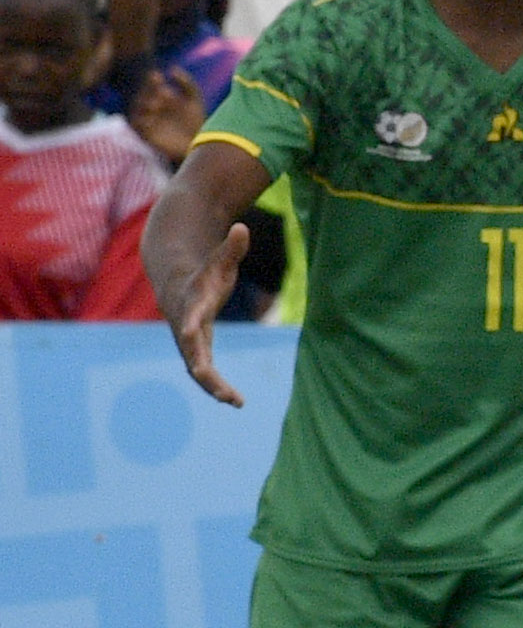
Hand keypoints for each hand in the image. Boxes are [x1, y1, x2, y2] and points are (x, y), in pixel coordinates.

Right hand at [127, 65, 204, 164]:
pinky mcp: (147, 135)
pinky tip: (150, 117)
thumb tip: (172, 68)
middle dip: (148, 92)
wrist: (198, 144)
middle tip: (161, 91)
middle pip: (143, 96)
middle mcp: (152, 108)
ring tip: (157, 104)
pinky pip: (138, 126)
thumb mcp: (193, 99)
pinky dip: (141, 120)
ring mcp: (148, 121)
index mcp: (161, 98)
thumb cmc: (196, 121)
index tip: (158, 75)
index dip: (152, 80)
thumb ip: (186, 83)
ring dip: (144, 105)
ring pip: (138, 110)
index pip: (151, 86)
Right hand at [171, 223, 247, 405]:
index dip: (189, 325)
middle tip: (220, 389)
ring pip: (197, 369)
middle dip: (203, 370)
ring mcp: (189, 343)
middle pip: (192, 352)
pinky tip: (236, 401)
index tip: (189, 334)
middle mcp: (186, 328)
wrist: (175, 284)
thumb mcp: (219, 260)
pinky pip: (205, 373)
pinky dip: (216, 387)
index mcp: (192, 305)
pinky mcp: (196, 351)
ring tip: (235, 401)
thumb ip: (231, 247)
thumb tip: (242, 226)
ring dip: (213, 387)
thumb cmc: (203, 272)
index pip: (189, 317)